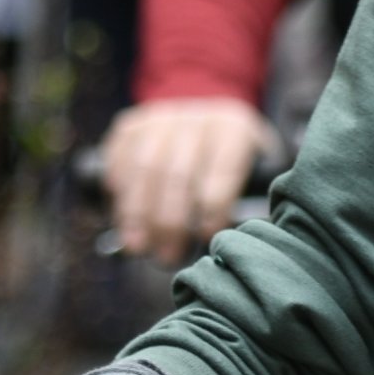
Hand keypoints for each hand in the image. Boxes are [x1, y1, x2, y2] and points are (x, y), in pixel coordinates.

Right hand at [104, 95, 280, 259]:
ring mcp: (160, 118)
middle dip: (170, 221)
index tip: (205, 238)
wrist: (208, 127)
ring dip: (137, 214)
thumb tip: (219, 240)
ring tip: (138, 247)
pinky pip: (118, 157)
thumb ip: (247, 201)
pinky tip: (121, 219)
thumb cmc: (234, 166)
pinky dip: (118, 192)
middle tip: (167, 257)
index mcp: (235, 129)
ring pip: (144, 167)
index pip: (223, 168)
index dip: (213, 206)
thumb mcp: (255, 175)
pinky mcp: (133, 124)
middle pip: (178, 172)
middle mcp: (196, 118)